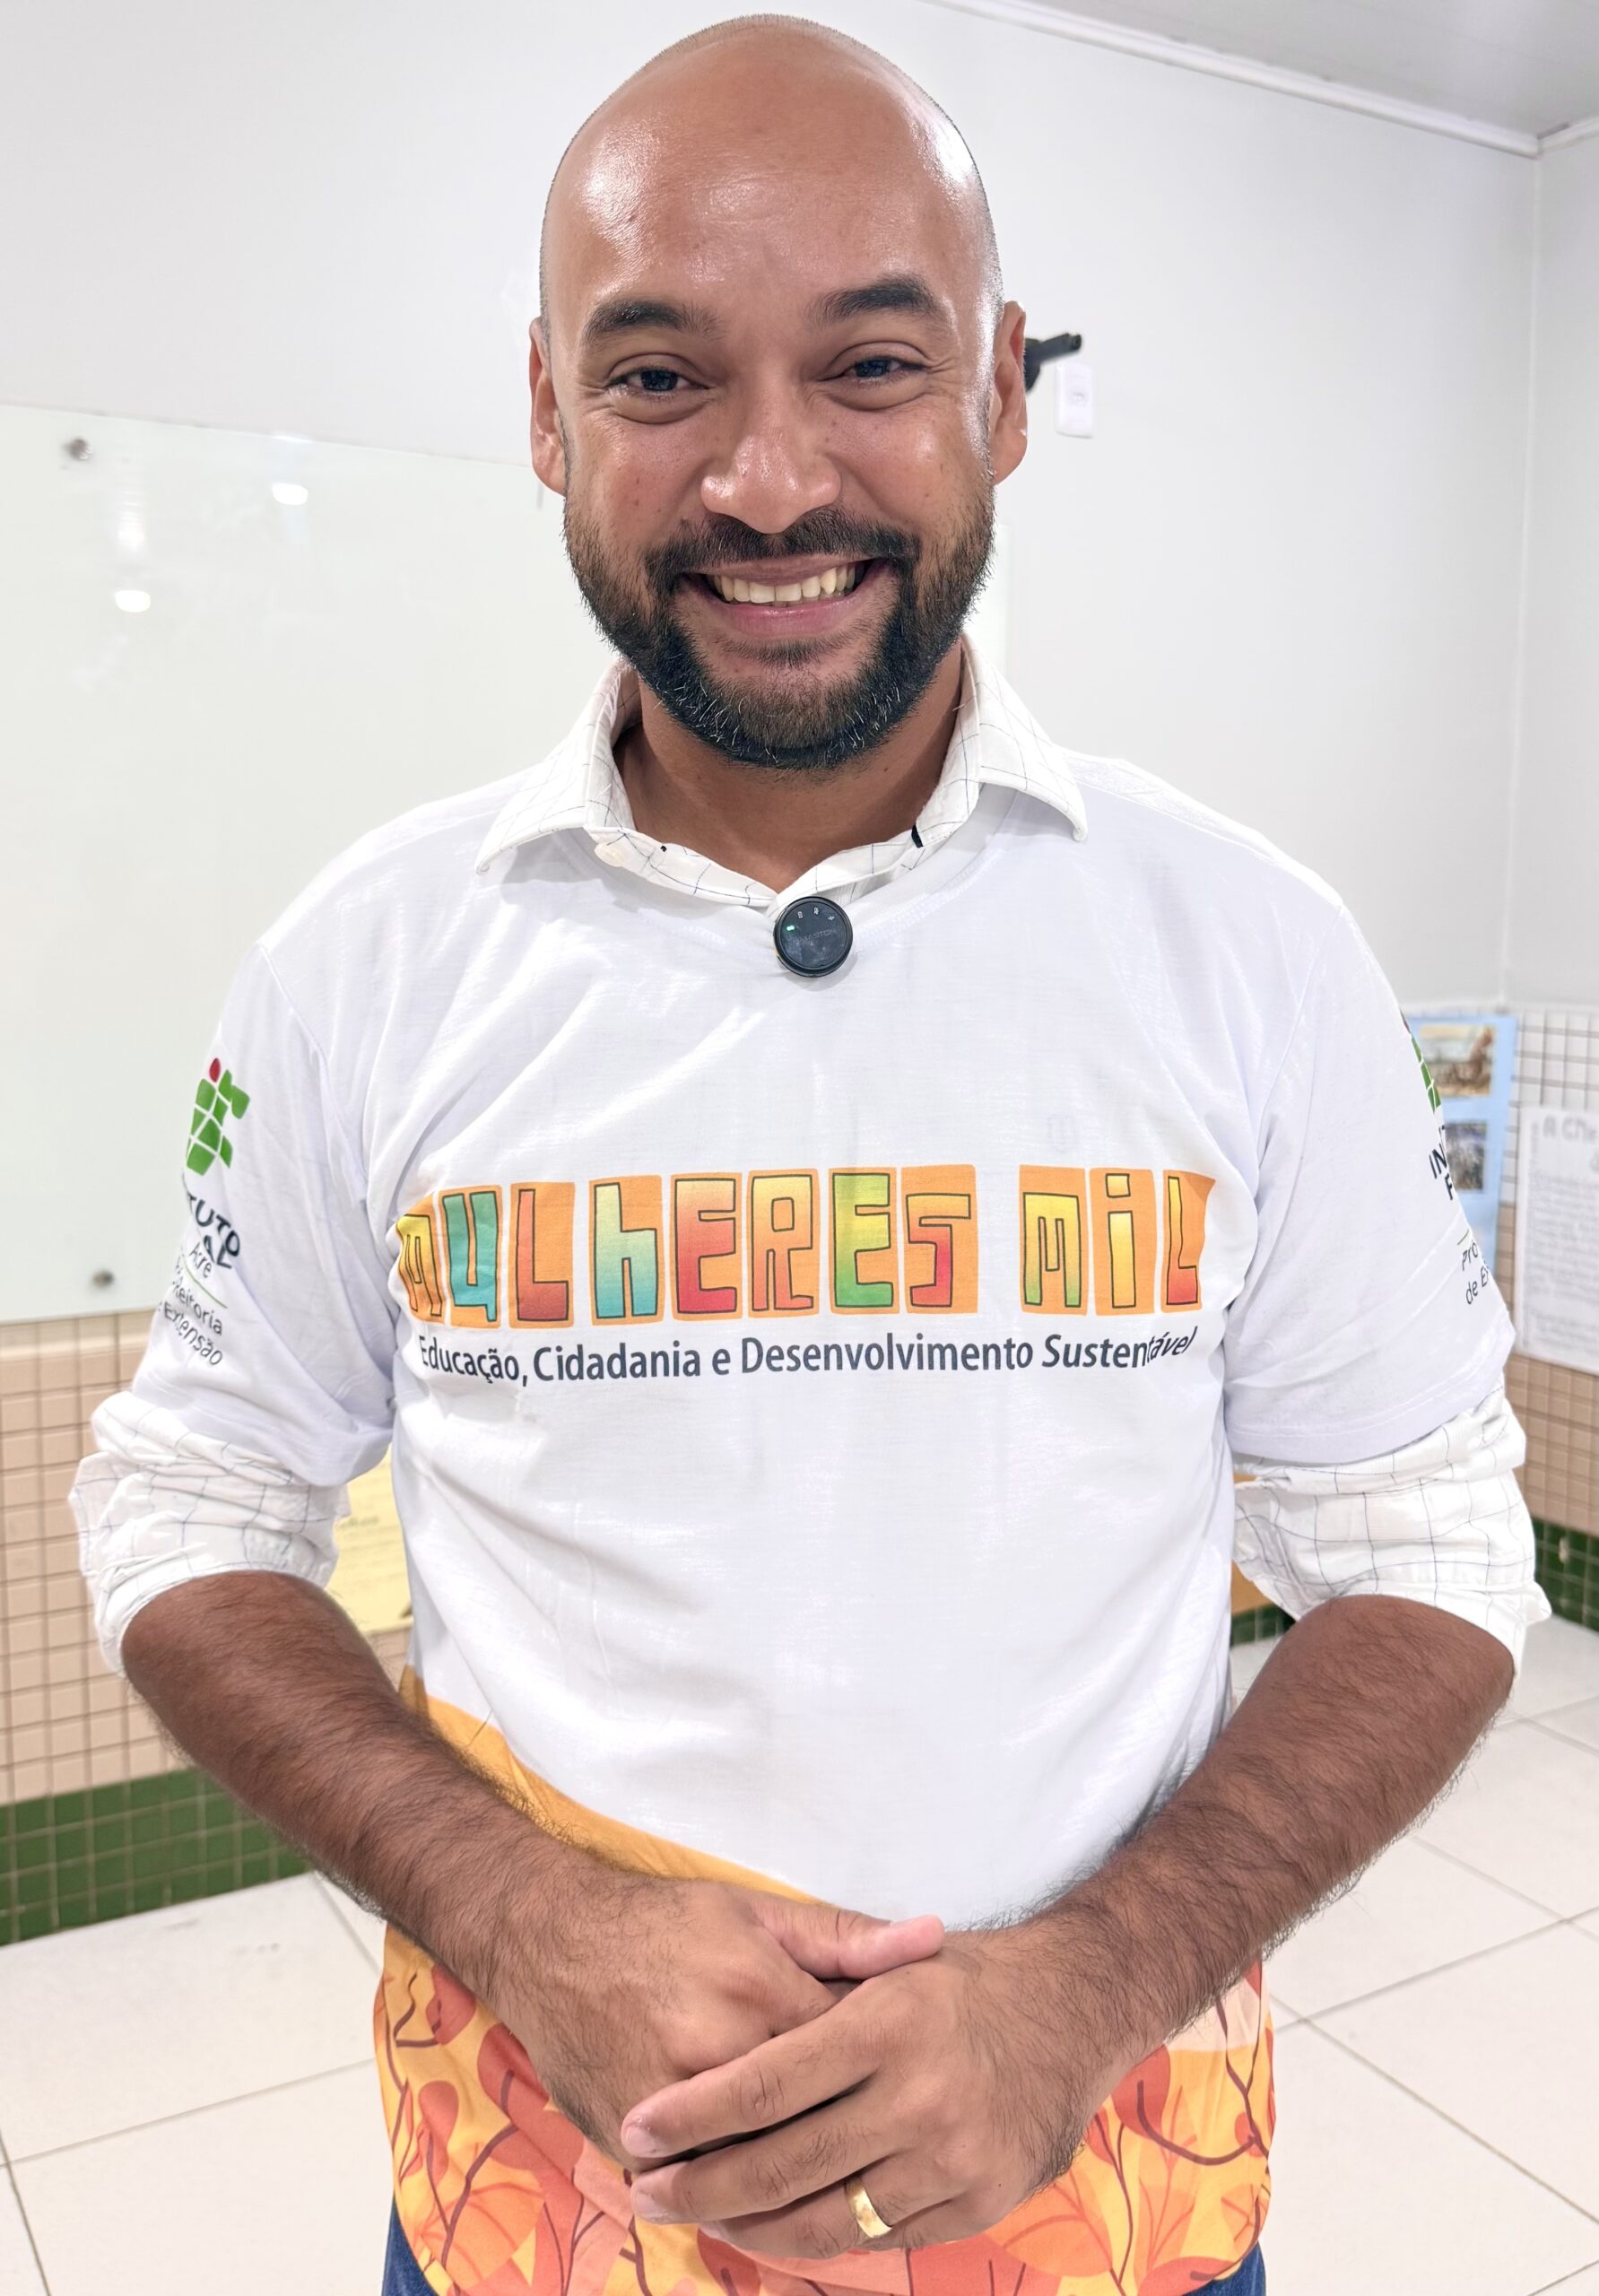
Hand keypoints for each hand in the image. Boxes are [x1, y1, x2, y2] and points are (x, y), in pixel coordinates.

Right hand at [501, 1854, 944, 2172]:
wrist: (552, 1940)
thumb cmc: (667, 1923)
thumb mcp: (760, 1914)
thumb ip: (848, 1937)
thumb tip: (934, 1938)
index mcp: (760, 1989)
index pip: (851, 2054)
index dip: (883, 2072)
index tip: (907, 2079)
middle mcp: (716, 2050)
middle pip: (810, 2121)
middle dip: (853, 2136)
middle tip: (884, 2141)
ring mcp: (670, 2103)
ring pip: (757, 2167)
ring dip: (800, 2181)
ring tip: (839, 2179)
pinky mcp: (629, 2140)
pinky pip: (699, 2184)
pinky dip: (736, 2195)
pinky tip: (772, 2197)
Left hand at [618, 1921, 1126, 2259]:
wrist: (1076, 2009)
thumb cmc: (965, 1980)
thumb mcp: (895, 1963)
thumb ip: (817, 1990)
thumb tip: (722, 2037)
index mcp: (887, 2024)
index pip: (764, 2083)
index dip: (692, 2115)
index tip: (637, 2128)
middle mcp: (919, 2096)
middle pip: (782, 2162)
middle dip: (700, 2184)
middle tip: (645, 2188)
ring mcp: (951, 2159)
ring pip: (824, 2217)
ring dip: (748, 2224)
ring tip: (697, 2214)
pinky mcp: (976, 2204)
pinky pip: (877, 2238)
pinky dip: (815, 2238)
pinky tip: (774, 2229)